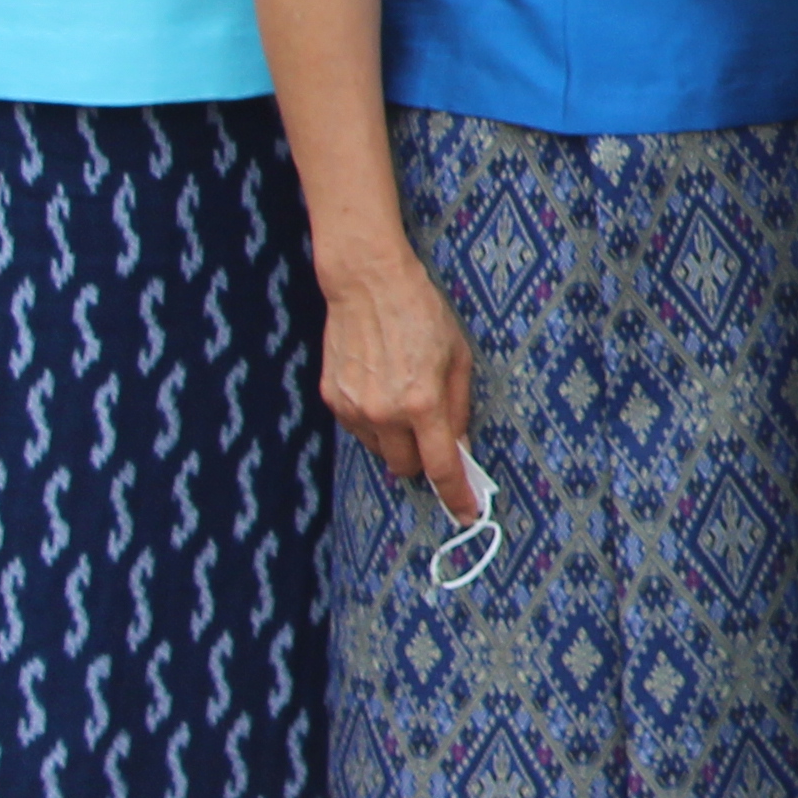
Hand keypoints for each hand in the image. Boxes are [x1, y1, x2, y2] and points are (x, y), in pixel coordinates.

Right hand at [314, 247, 479, 523]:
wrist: (368, 285)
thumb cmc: (422, 314)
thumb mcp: (459, 357)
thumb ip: (459, 408)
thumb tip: (460, 448)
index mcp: (422, 403)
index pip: (441, 467)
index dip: (456, 494)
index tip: (466, 512)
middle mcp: (384, 413)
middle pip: (406, 467)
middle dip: (423, 458)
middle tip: (433, 433)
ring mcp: (353, 409)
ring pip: (380, 450)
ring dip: (396, 438)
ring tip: (404, 394)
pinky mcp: (331, 400)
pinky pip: (358, 429)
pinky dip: (374, 421)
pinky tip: (381, 386)